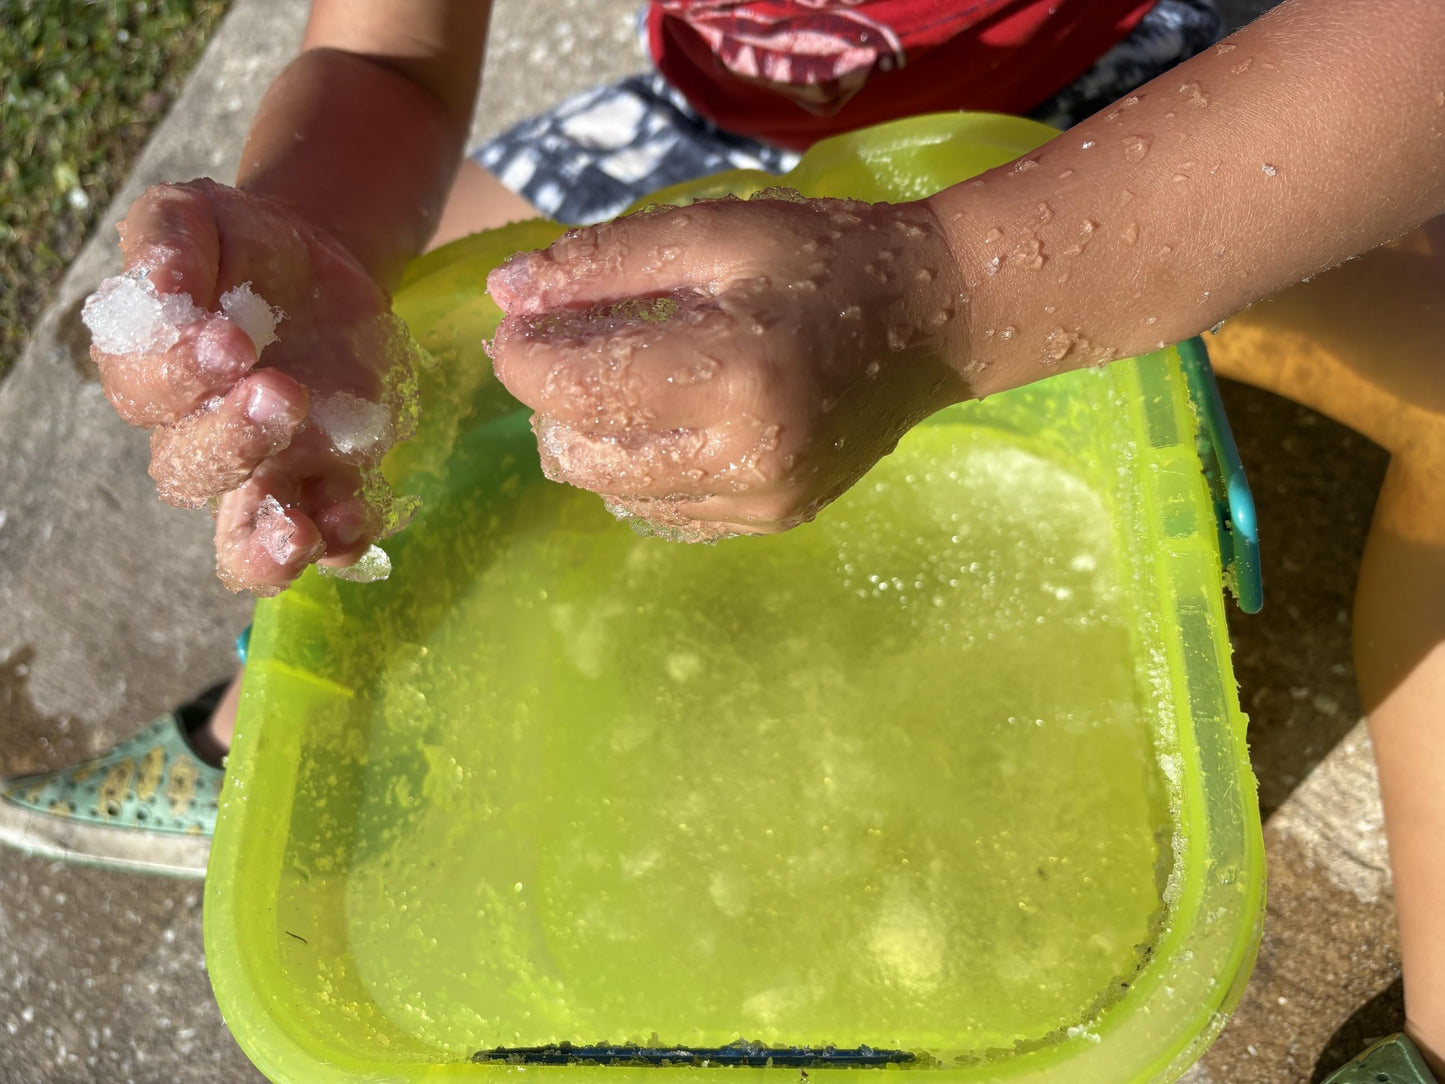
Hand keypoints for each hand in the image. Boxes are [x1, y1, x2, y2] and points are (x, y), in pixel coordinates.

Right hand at [87, 179, 418, 593]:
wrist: (321, 265)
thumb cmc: (240, 244)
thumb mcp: (199, 216)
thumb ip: (168, 238)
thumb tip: (165, 281)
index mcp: (155, 369)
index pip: (144, 390)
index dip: (179, 372)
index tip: (229, 337)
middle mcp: (203, 432)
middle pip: (189, 470)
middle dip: (231, 441)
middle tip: (281, 392)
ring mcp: (274, 464)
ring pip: (245, 533)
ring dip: (266, 542)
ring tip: (297, 532)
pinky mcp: (337, 474)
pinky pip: (331, 533)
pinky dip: (341, 540)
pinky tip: (352, 521)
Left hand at [486, 192, 970, 539]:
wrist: (932, 321)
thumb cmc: (823, 259)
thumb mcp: (713, 232)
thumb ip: (602, 262)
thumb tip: (503, 294)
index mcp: (735, 375)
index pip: (578, 391)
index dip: (524, 357)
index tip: (520, 324)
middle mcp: (749, 459)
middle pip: (583, 455)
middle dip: (551, 402)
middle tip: (570, 348)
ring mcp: (763, 503)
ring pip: (615, 492)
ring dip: (591, 439)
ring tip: (620, 383)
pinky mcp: (773, 521)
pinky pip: (663, 511)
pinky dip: (639, 469)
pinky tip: (666, 422)